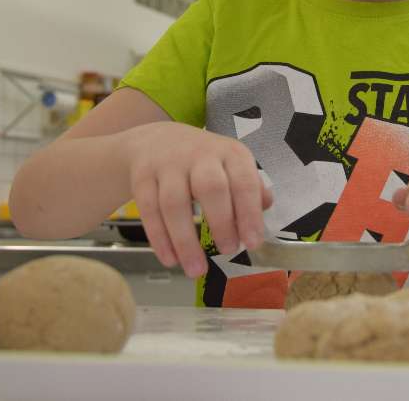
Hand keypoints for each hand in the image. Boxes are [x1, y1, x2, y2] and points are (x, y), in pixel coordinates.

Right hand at [122, 122, 272, 277]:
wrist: (155, 140)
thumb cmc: (203, 161)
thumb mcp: (231, 165)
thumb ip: (250, 186)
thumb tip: (266, 207)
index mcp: (229, 153)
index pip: (243, 181)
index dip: (249, 213)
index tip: (253, 243)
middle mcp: (199, 154)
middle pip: (209, 187)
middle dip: (221, 222)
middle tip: (228, 251)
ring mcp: (167, 165)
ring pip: (173, 203)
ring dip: (185, 241)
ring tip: (196, 270)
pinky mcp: (142, 177)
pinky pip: (148, 210)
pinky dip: (159, 239)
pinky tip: (171, 260)